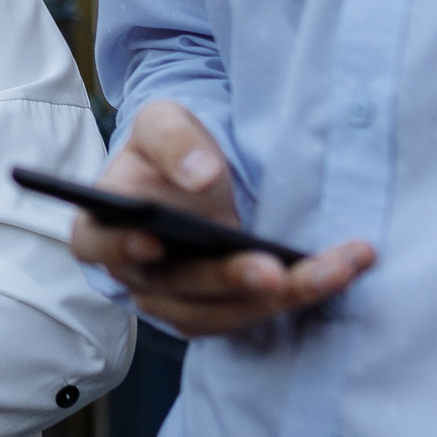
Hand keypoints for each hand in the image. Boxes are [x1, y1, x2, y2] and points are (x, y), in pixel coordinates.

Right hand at [68, 99, 373, 337]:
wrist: (206, 171)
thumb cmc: (172, 147)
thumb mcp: (164, 122)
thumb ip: (174, 140)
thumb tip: (200, 175)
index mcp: (105, 226)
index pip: (96, 245)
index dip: (119, 249)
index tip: (152, 243)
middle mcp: (138, 273)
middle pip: (175, 289)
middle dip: (227, 281)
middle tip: (273, 270)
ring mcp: (179, 300)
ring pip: (222, 314)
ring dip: (280, 297)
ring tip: (332, 271)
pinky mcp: (222, 310)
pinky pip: (256, 315)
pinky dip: (300, 296)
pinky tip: (340, 270)